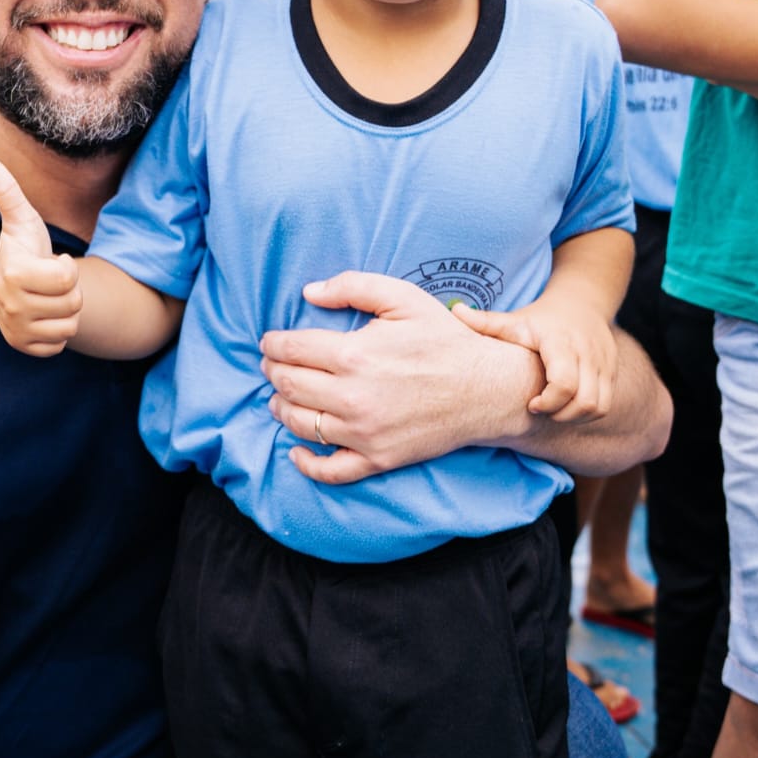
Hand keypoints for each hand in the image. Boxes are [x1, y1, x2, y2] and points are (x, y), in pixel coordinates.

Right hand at [0, 158, 81, 356]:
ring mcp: (16, 332)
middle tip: (50, 282)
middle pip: (73, 304)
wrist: (15, 286)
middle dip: (69, 290)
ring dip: (66, 311)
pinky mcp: (25, 349)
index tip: (52, 261)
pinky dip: (58, 333)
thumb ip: (7, 192)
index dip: (67, 268)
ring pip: (70, 327)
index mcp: (13, 275)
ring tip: (48, 298)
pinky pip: (60, 346)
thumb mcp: (21, 220)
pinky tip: (44, 318)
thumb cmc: (24, 247)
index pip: (68, 279)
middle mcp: (10, 308)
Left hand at [260, 272, 542, 485]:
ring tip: (280, 396)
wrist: (488, 390)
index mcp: (355, 355)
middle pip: (288, 385)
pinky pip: (330, 470)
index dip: (272, 344)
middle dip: (273, 371)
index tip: (270, 342)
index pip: (291, 349)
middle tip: (272, 364)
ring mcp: (364, 433)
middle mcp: (353, 398)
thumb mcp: (404, 298)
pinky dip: (306, 463)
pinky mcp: (378, 459)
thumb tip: (308, 292)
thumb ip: (353, 286)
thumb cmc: (445, 340)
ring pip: (300, 424)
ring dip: (280, 408)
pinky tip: (296, 450)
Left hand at [452, 298, 617, 422]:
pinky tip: (566, 407)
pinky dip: (587, 413)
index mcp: (560, 342)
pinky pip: (606, 404)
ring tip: (553, 411)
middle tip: (540, 411)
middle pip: (585, 401)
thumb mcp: (514, 319)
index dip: (548, 402)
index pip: (563, 382)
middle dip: (561, 415)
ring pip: (599, 406)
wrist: (582, 303)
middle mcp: (586, 353)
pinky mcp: (612, 372)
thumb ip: (485, 322)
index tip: (531, 405)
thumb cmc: (540, 318)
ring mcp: (603, 364)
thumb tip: (454, 311)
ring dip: (575, 417)